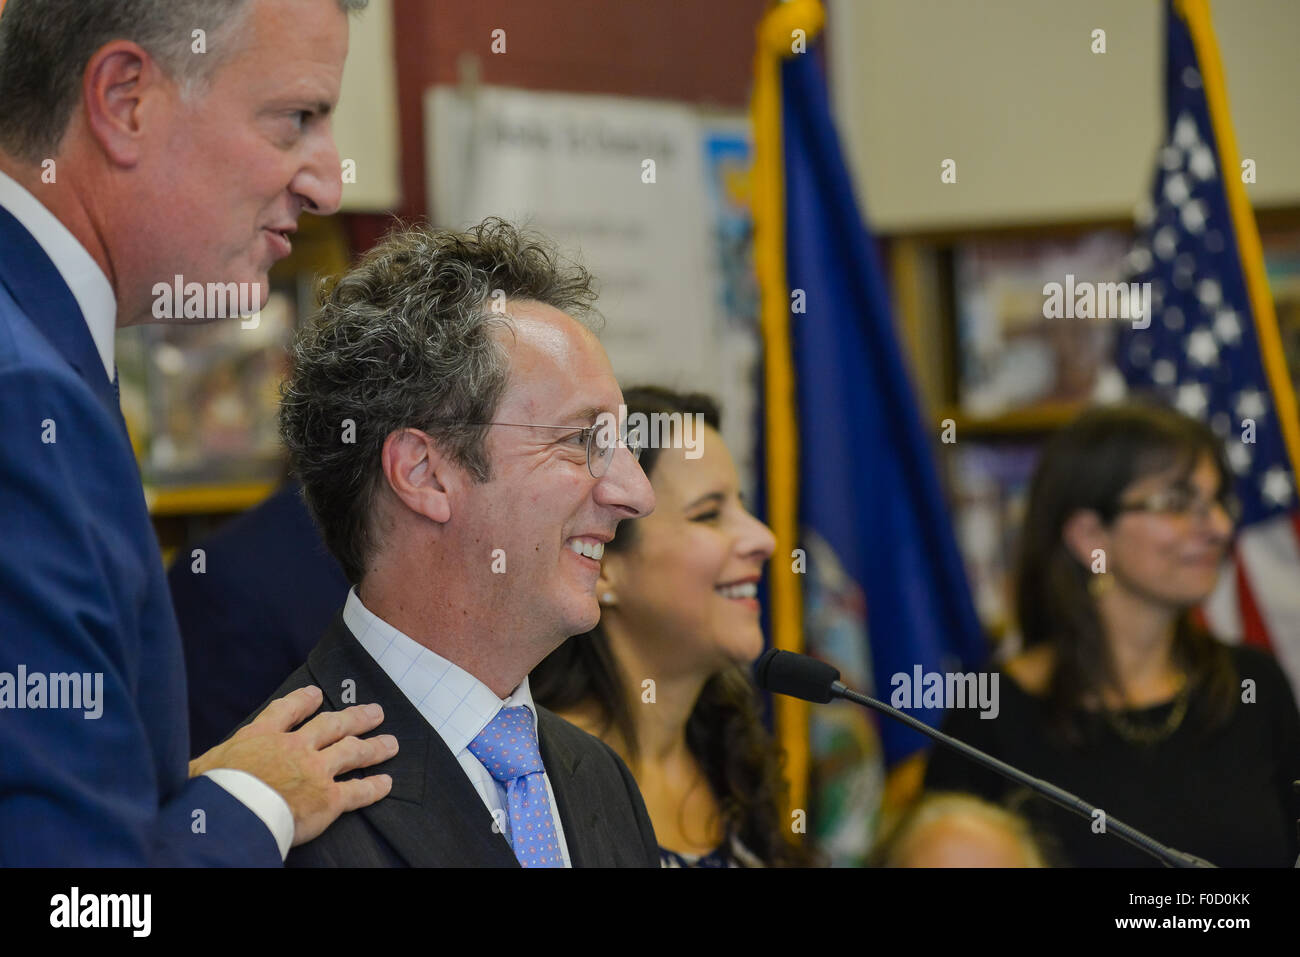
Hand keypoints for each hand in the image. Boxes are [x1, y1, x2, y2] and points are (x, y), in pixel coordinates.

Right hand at [189, 685, 397, 845]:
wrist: (231, 814)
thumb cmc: (209, 792)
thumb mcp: (200, 767)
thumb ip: (205, 766)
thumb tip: (190, 772)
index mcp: (261, 736)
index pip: (286, 710)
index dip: (303, 700)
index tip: (315, 693)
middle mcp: (294, 746)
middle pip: (332, 725)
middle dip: (355, 717)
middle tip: (375, 712)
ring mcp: (315, 770)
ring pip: (353, 751)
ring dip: (375, 747)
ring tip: (391, 743)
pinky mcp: (329, 798)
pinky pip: (358, 791)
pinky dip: (374, 787)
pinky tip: (386, 784)